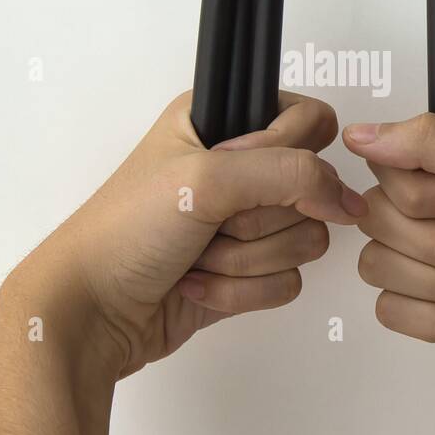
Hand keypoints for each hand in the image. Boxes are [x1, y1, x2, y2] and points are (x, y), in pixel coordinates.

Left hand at [0, 90, 366, 434]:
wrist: (88, 312)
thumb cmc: (123, 233)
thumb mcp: (207, 180)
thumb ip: (289, 172)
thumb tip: (346, 199)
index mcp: (219, 122)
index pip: (308, 122)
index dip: (295, 155)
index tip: (256, 178)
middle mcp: (235, 167)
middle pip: (312, 190)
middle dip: (260, 219)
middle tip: (209, 223)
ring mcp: (240, 222)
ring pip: (305, 240)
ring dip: (247, 259)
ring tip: (197, 256)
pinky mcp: (244, 272)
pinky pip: (287, 281)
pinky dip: (242, 291)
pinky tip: (196, 285)